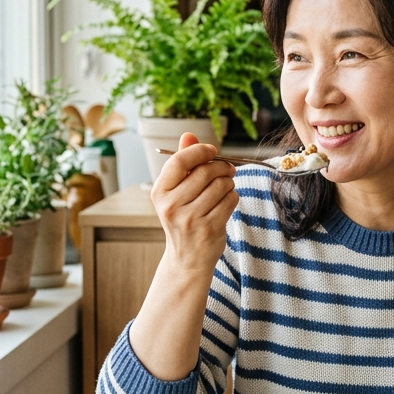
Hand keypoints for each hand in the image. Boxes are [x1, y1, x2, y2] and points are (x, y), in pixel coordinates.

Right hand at [152, 132, 237, 274]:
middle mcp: (171, 206)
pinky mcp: (209, 229)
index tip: (212, 151)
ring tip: (225, 187)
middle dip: (221, 167)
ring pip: (221, 185)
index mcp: (160, 192)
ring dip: (229, 183)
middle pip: (205, 172)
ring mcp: (190, 219)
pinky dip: (233, 197)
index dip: (199, 151)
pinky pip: (230, 200)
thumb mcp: (176, 191)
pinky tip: (226, 201)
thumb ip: (183, 163)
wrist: (186, 257)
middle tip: (227, 169)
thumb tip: (188, 135)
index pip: (180, 161)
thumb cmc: (183, 217)